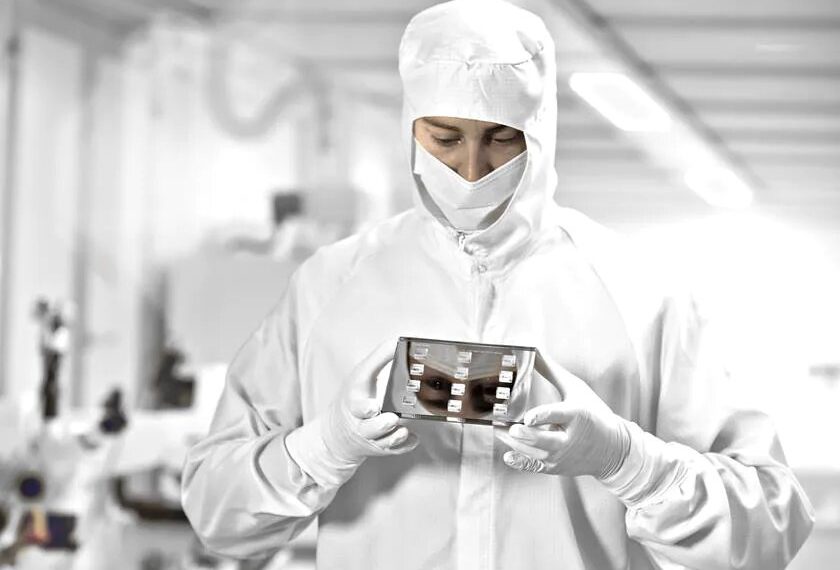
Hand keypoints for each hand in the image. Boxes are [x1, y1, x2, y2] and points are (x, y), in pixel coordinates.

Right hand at [285, 340, 417, 486]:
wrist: (339, 432)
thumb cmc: (354, 397)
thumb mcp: (362, 375)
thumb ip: (379, 358)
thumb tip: (398, 342)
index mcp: (356, 402)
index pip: (357, 405)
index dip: (363, 408)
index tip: (372, 406)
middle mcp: (363, 422)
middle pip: (370, 427)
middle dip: (380, 424)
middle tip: (391, 418)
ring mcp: (372, 437)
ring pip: (382, 441)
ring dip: (393, 436)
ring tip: (403, 430)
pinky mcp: (382, 448)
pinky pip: (393, 451)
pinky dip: (403, 446)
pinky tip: (413, 439)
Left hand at [499, 351, 629, 478]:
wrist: (613, 449)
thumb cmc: (594, 414)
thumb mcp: (576, 389)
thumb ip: (551, 371)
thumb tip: (533, 350)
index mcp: (576, 416)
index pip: (558, 415)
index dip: (543, 416)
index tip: (528, 416)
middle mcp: (568, 438)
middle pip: (545, 440)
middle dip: (527, 436)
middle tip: (512, 428)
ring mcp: (561, 456)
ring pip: (535, 453)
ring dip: (516, 444)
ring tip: (499, 431)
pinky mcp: (555, 467)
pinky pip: (535, 466)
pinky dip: (520, 463)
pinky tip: (508, 456)